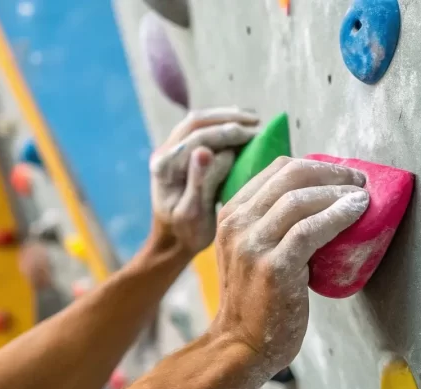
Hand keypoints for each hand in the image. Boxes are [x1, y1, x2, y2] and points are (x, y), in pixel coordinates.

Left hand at [150, 108, 258, 253]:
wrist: (172, 240)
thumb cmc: (186, 232)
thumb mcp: (192, 213)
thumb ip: (199, 182)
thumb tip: (206, 151)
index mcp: (165, 168)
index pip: (198, 139)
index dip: (227, 133)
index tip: (254, 135)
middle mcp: (164, 153)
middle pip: (196, 123)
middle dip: (228, 119)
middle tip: (256, 122)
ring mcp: (170, 150)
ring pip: (198, 122)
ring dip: (225, 117)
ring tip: (251, 119)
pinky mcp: (180, 152)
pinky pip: (199, 129)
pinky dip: (220, 123)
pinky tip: (240, 125)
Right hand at [210, 158, 368, 377]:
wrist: (241, 345)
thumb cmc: (255, 302)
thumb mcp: (250, 252)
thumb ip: (271, 225)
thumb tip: (319, 201)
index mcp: (231, 214)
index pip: (277, 169)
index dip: (315, 165)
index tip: (341, 174)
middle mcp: (237, 224)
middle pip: (290, 175)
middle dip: (331, 171)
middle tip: (359, 180)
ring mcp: (253, 245)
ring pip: (301, 199)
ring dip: (339, 191)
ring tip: (363, 196)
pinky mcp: (274, 267)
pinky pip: (311, 229)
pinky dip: (339, 215)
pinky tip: (357, 211)